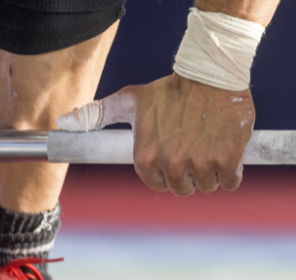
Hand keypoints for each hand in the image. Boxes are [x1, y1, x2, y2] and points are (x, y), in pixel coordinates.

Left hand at [56, 73, 254, 196]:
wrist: (210, 75)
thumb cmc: (170, 89)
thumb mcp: (131, 100)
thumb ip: (98, 115)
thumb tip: (63, 124)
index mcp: (147, 157)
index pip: (159, 184)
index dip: (168, 173)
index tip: (176, 157)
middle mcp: (172, 165)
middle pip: (184, 189)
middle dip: (191, 174)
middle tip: (196, 150)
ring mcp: (201, 165)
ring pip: (208, 186)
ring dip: (212, 173)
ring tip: (211, 147)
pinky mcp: (228, 161)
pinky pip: (231, 182)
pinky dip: (233, 172)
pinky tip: (229, 154)